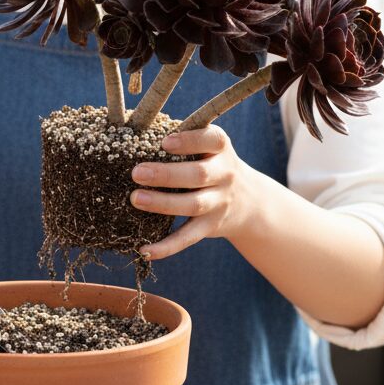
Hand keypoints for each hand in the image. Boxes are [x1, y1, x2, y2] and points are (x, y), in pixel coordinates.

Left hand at [129, 125, 259, 259]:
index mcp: (221, 148)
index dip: (189, 141)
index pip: (211, 140)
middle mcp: (225, 174)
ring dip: (162, 203)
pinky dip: (167, 247)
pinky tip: (145, 251)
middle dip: (167, 175)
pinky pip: (188, 237)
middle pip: (198, 175)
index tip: (164, 142)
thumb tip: (133, 133)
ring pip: (192, 204)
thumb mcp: (208, 146)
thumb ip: (182, 138)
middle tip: (136, 173)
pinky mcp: (210, 226)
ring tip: (135, 198)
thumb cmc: (212, 163)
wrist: (249, 201)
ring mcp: (219, 202)